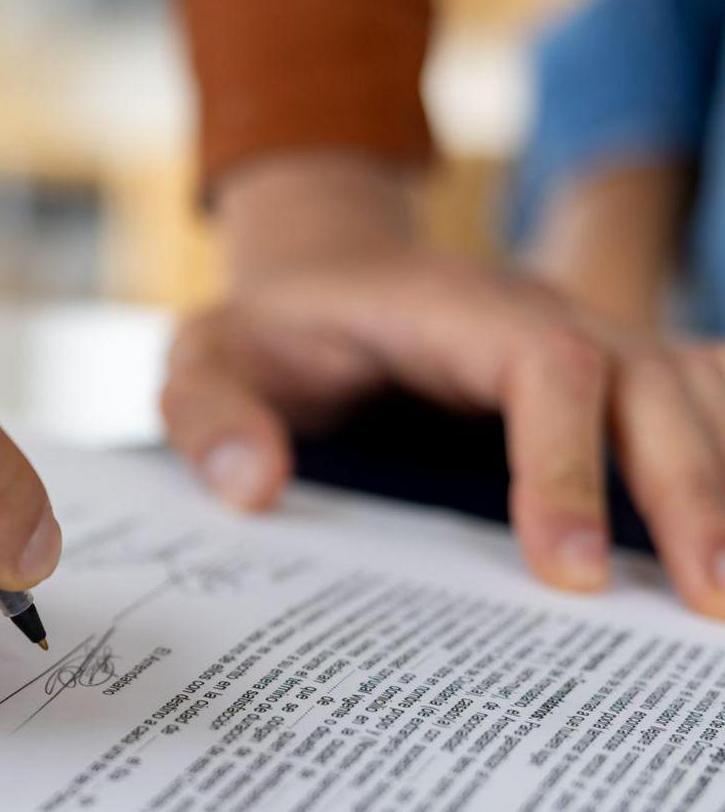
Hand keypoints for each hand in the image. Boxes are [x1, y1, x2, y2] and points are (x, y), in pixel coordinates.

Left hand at [168, 154, 724, 616]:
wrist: (318, 279)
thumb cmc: (270, 329)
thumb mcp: (205, 356)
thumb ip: (210, 413)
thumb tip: (252, 486)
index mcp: (450, 308)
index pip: (544, 366)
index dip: (565, 462)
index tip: (567, 568)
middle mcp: (540, 316)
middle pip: (646, 382)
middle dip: (686, 488)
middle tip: (707, 597)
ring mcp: (586, 345)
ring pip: (688, 391)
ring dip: (719, 478)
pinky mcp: (604, 386)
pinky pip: (687, 409)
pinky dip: (715, 460)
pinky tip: (717, 539)